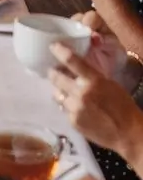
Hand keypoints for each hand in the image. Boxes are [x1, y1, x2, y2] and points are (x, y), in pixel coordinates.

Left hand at [49, 44, 142, 163]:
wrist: (127, 133)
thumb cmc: (122, 105)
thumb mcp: (108, 83)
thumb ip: (90, 76)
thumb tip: (74, 68)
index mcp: (93, 80)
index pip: (71, 60)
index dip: (59, 51)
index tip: (53, 46)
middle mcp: (81, 93)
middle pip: (56, 77)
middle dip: (53, 73)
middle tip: (53, 71)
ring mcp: (75, 108)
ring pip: (57, 94)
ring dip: (60, 91)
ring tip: (65, 91)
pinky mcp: (72, 121)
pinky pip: (63, 109)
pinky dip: (67, 106)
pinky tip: (75, 108)